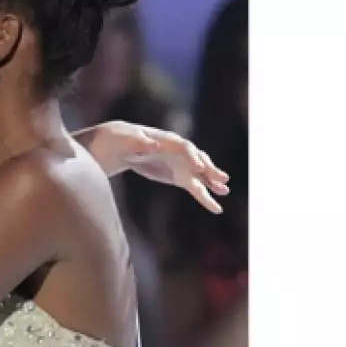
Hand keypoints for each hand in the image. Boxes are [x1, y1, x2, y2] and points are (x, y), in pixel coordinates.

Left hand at [85, 121, 229, 212]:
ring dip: (212, 183)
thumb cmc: (123, 139)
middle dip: (209, 169)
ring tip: (224, 192)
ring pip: (200, 175)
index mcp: (167, 140)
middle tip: (222, 179)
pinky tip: (216, 207)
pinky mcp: (179, 177)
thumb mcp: (127, 139)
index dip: (192, 157)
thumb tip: (153, 146)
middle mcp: (179, 152)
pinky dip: (204, 196)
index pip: (185, 148)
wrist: (121, 146)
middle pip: (198, 159)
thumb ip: (140, 143)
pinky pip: (195, 188)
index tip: (198, 167)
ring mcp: (181, 164)